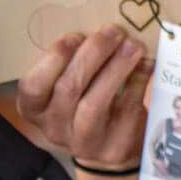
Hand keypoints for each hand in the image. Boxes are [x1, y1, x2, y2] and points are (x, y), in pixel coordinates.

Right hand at [17, 25, 151, 167]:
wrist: (109, 149)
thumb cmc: (84, 105)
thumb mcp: (68, 89)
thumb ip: (74, 64)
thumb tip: (101, 30)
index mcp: (35, 109)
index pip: (33, 86)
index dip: (53, 60)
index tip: (73, 36)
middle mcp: (54, 128)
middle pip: (67, 90)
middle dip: (91, 56)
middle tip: (111, 32)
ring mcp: (85, 141)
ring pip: (94, 104)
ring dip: (115, 69)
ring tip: (131, 45)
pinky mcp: (115, 145)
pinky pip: (127, 109)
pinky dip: (138, 81)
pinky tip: (147, 63)